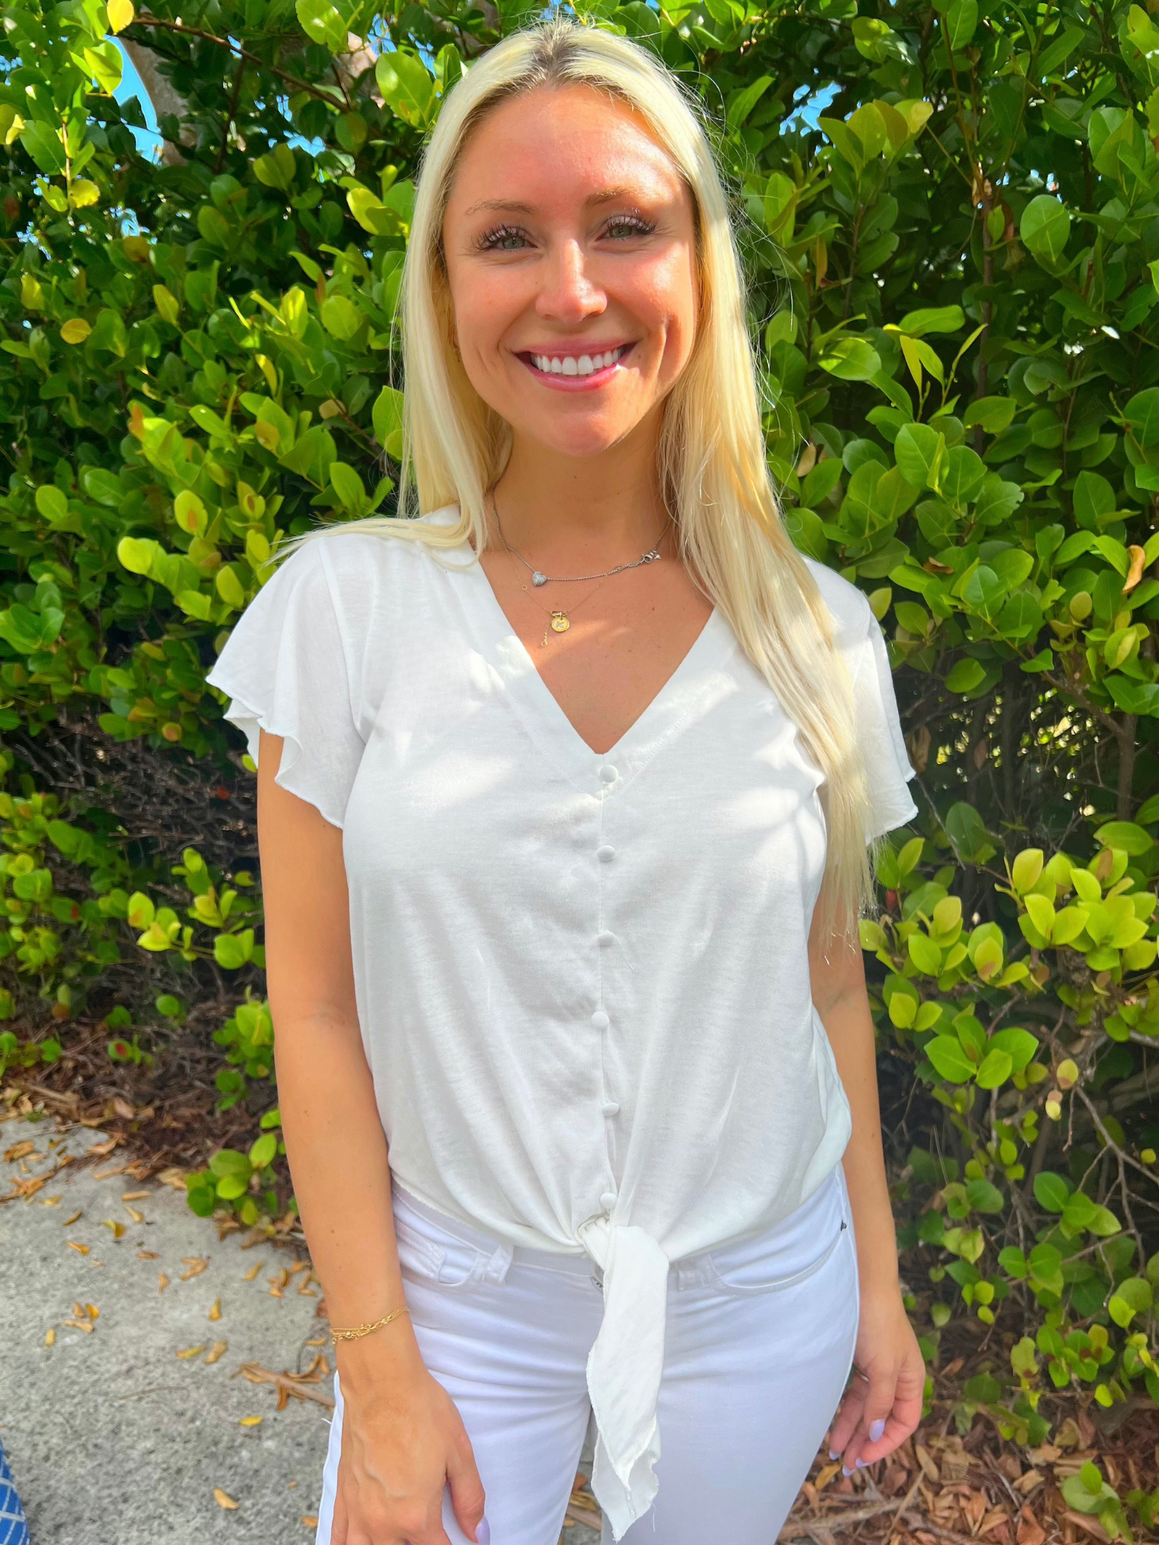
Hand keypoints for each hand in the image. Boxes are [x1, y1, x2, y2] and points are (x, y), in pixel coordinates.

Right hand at [332, 1337, 486, 1544]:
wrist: (382, 1382)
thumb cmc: (421, 1411)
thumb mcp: (459, 1453)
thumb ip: (470, 1498)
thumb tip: (479, 1533)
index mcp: (416, 1516)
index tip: (460, 1542)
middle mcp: (383, 1523)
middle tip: (429, 1533)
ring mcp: (358, 1512)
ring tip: (399, 1538)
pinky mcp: (343, 1495)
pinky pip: (338, 1537)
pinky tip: (359, 1542)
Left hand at [828, 1284, 924, 1474]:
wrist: (858, 1282)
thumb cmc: (878, 1322)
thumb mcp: (884, 1368)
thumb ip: (881, 1403)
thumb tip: (878, 1435)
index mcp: (912, 1379)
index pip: (904, 1423)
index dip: (887, 1444)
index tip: (864, 1458)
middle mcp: (896, 1377)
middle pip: (882, 1419)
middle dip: (865, 1442)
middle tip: (845, 1464)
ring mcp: (876, 1368)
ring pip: (864, 1408)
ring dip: (851, 1429)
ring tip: (834, 1452)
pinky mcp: (857, 1360)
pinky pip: (852, 1394)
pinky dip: (843, 1411)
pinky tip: (832, 1425)